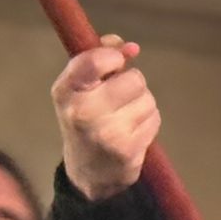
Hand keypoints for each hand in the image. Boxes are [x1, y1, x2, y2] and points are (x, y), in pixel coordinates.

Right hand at [52, 34, 159, 200]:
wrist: (88, 171)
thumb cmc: (85, 118)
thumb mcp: (80, 86)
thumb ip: (100, 56)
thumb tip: (132, 48)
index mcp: (66, 91)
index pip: (96, 60)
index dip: (114, 57)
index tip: (114, 64)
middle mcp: (83, 112)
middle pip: (134, 79)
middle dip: (132, 84)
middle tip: (119, 97)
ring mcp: (107, 133)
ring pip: (147, 99)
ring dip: (142, 104)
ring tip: (124, 117)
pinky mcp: (127, 151)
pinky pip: (154, 119)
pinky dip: (148, 122)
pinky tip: (132, 132)